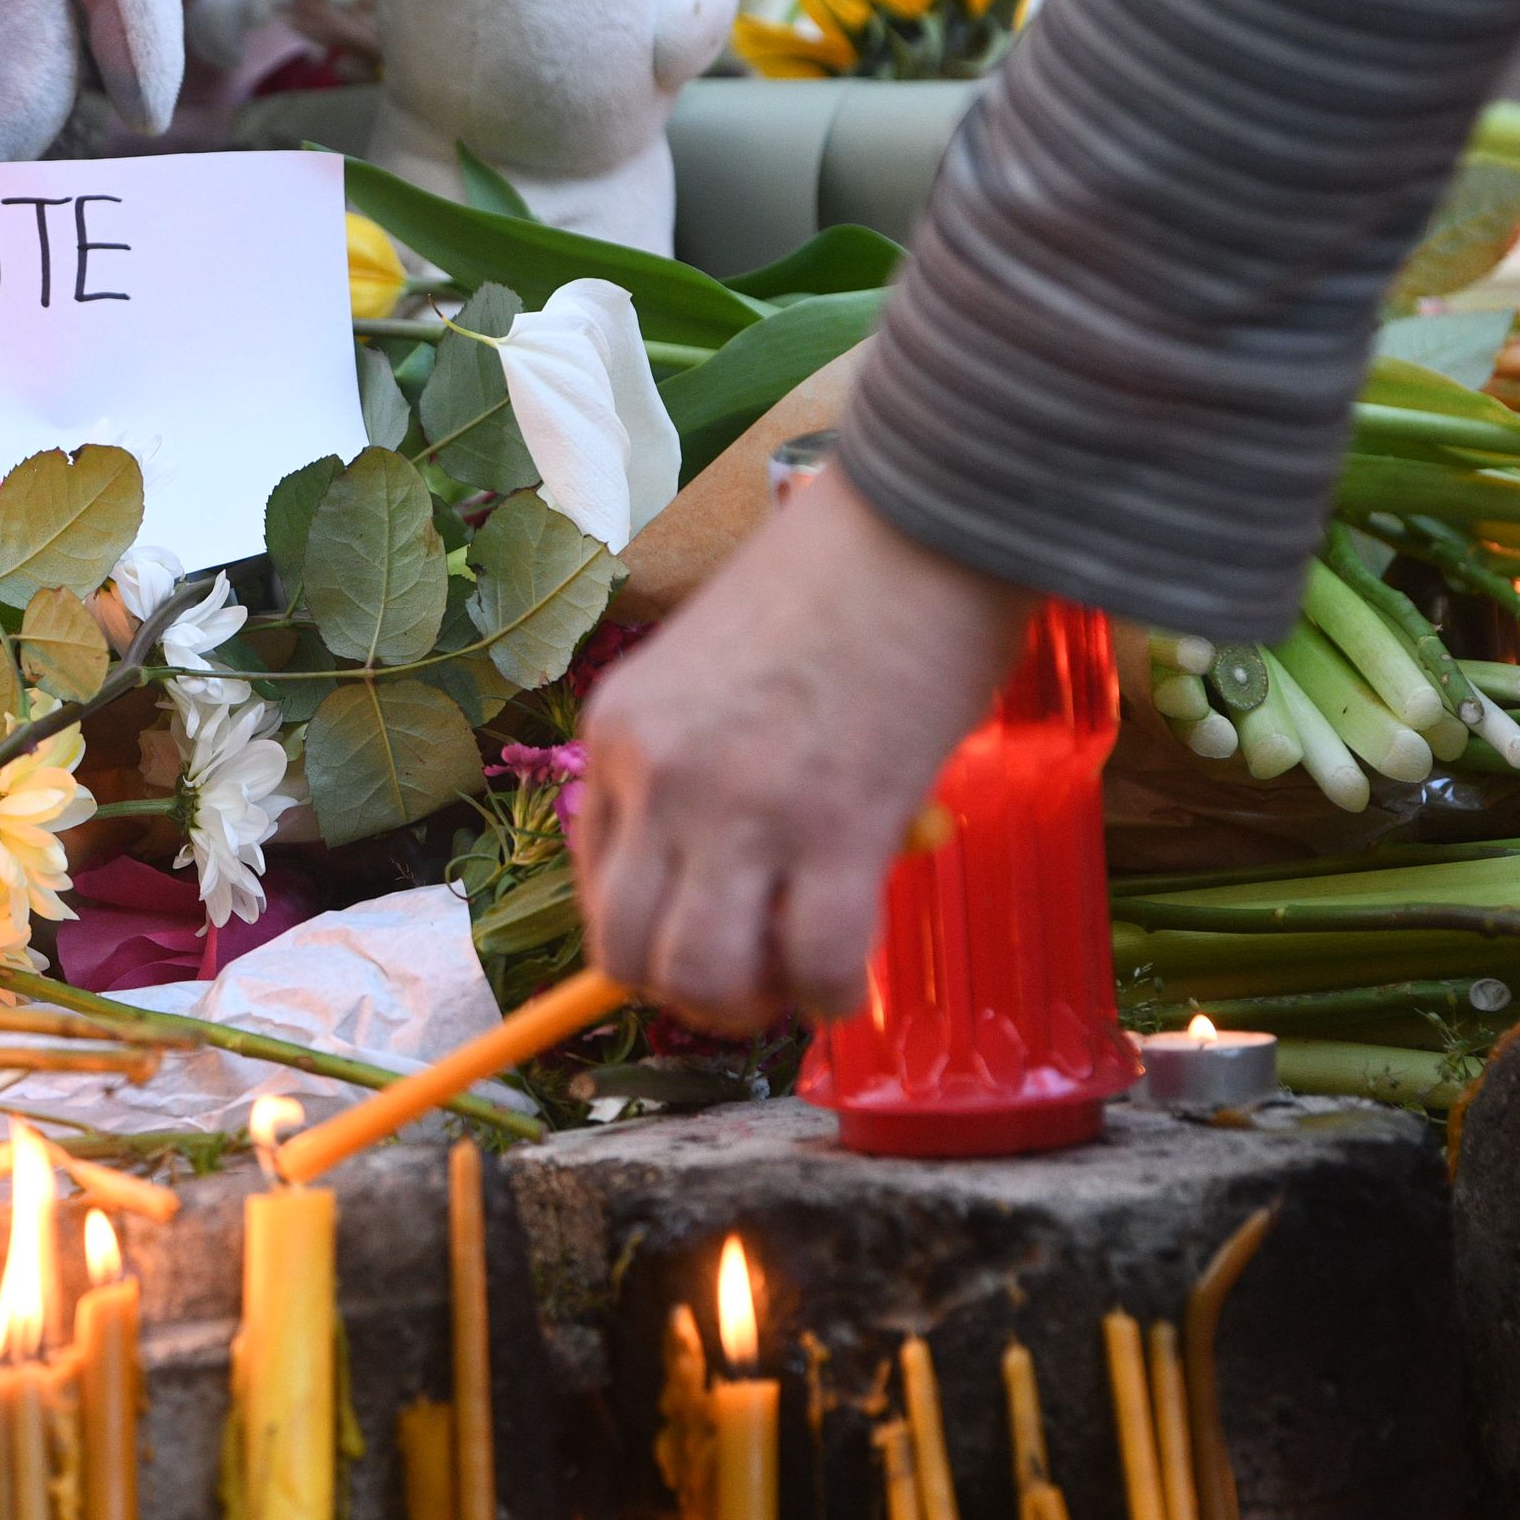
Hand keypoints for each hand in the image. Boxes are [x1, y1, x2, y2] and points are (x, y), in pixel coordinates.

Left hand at [576, 468, 1031, 1034]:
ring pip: (704, 979)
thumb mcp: (712, 666)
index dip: (652, 936)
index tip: (712, 933)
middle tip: (756, 977)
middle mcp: (662, 777)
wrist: (924, 514)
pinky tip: (857, 970)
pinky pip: (819, 965)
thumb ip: (696, 760)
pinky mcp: (840, 828)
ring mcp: (744, 808)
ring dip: (755, 1004)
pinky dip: (837, 993)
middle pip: (627, 954)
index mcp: (621, 731)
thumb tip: (721, 871)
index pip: (596, 887)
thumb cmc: (836, 579)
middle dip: (689, 992)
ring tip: (802, 974)